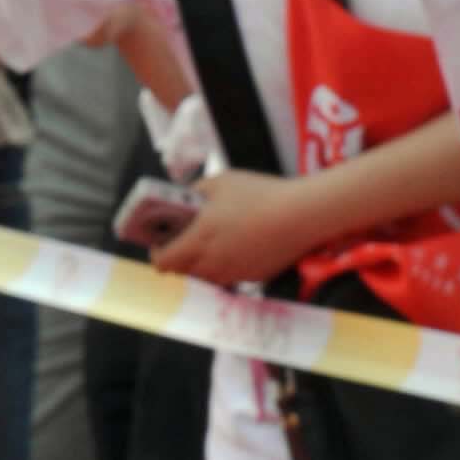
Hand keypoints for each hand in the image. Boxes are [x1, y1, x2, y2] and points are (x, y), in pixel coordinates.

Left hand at [154, 168, 314, 288]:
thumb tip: (186, 197)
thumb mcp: (219, 182)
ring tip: (212, 239)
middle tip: (184, 237)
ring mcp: (234, 274)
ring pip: (206, 276)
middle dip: (178, 256)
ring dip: (201, 262)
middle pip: (182, 273)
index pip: (162, 263)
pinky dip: (225, 264)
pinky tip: (238, 243)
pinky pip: (229, 276)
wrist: (302, 216)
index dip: (157, 251)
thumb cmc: (258, 195)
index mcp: (198, 241)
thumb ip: (195, 191)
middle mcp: (213, 264)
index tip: (161, 239)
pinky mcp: (254, 277)